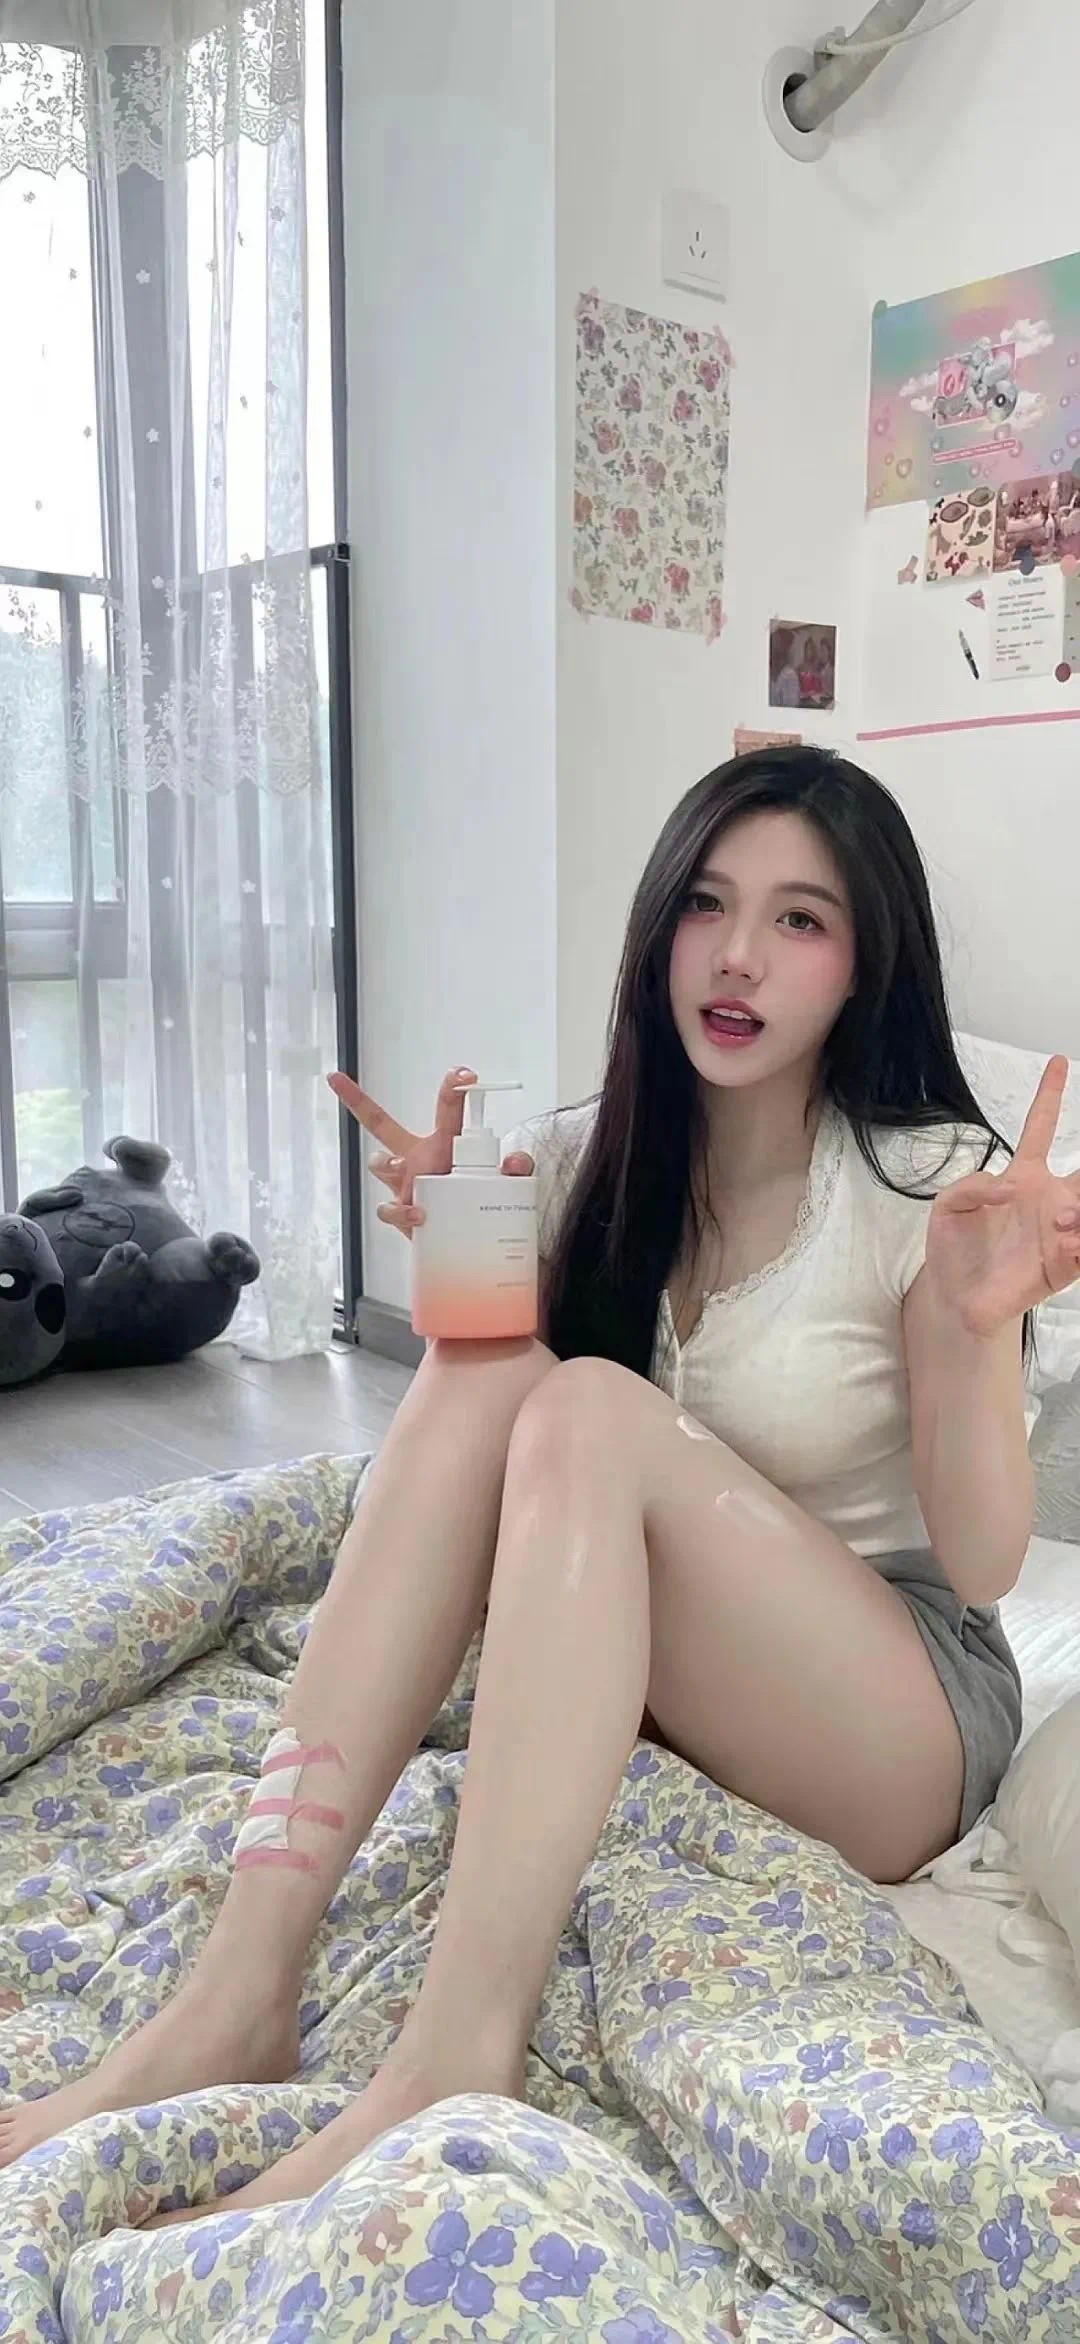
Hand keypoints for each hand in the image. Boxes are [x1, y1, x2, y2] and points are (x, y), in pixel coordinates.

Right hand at [328, 1067, 534, 1239]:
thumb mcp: (508, 1184)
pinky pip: (390, 1208)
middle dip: (358, 1101)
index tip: (465, 1074)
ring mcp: (405, 1184)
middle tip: (338, 1080)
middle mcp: (418, 1157)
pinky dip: (403, 1211)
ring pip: (379, 1164)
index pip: (447, 1107)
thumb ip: (516, 1170)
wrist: (476, 1245)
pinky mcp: (401, 1213)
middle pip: (381, 1125)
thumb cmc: (484, 1202)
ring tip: (403, 1169)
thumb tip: (515, 1161)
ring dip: (385, 1163)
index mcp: (445, 1141)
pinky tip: (420, 1215)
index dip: (452, 1087)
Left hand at [925, 1056, 1079, 1335]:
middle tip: (1070, 1197)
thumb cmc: (954, 1247)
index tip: (1057, 1062)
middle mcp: (1051, 1198)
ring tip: (1063, 1222)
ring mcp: (1063, 1231)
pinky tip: (1067, 1242)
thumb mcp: (948, 1207)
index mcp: (1023, 1177)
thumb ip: (971, 1185)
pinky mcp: (1066, 1264)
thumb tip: (1008, 1188)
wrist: (955, 1296)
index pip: (1041, 1128)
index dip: (1050, 1095)